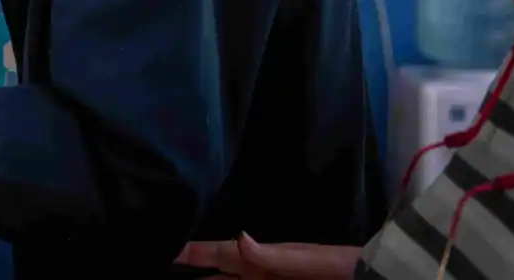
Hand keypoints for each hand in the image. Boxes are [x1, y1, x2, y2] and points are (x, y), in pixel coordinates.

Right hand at [175, 234, 361, 278]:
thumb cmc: (348, 270)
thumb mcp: (316, 261)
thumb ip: (277, 255)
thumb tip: (239, 237)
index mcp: (269, 260)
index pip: (223, 254)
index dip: (195, 252)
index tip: (167, 249)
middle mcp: (266, 274)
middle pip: (223, 278)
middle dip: (199, 277)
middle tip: (165, 271)